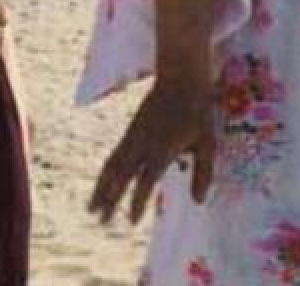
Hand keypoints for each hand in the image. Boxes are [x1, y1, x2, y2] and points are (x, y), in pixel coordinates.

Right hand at [89, 80, 215, 224]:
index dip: (137, 202)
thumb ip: (203, 173)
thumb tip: (197, 201)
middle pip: (120, 177)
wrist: (179, 78)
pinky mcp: (130, 131)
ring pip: (112, 167)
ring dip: (100, 188)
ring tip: (91, 208)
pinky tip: (102, 182)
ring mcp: (132, 137)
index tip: (131, 221)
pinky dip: (105, 173)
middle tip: (99, 221)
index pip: (145, 181)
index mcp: (161, 150)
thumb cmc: (197, 112)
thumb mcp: (208, 143)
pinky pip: (113, 156)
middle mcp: (142, 145)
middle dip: (109, 200)